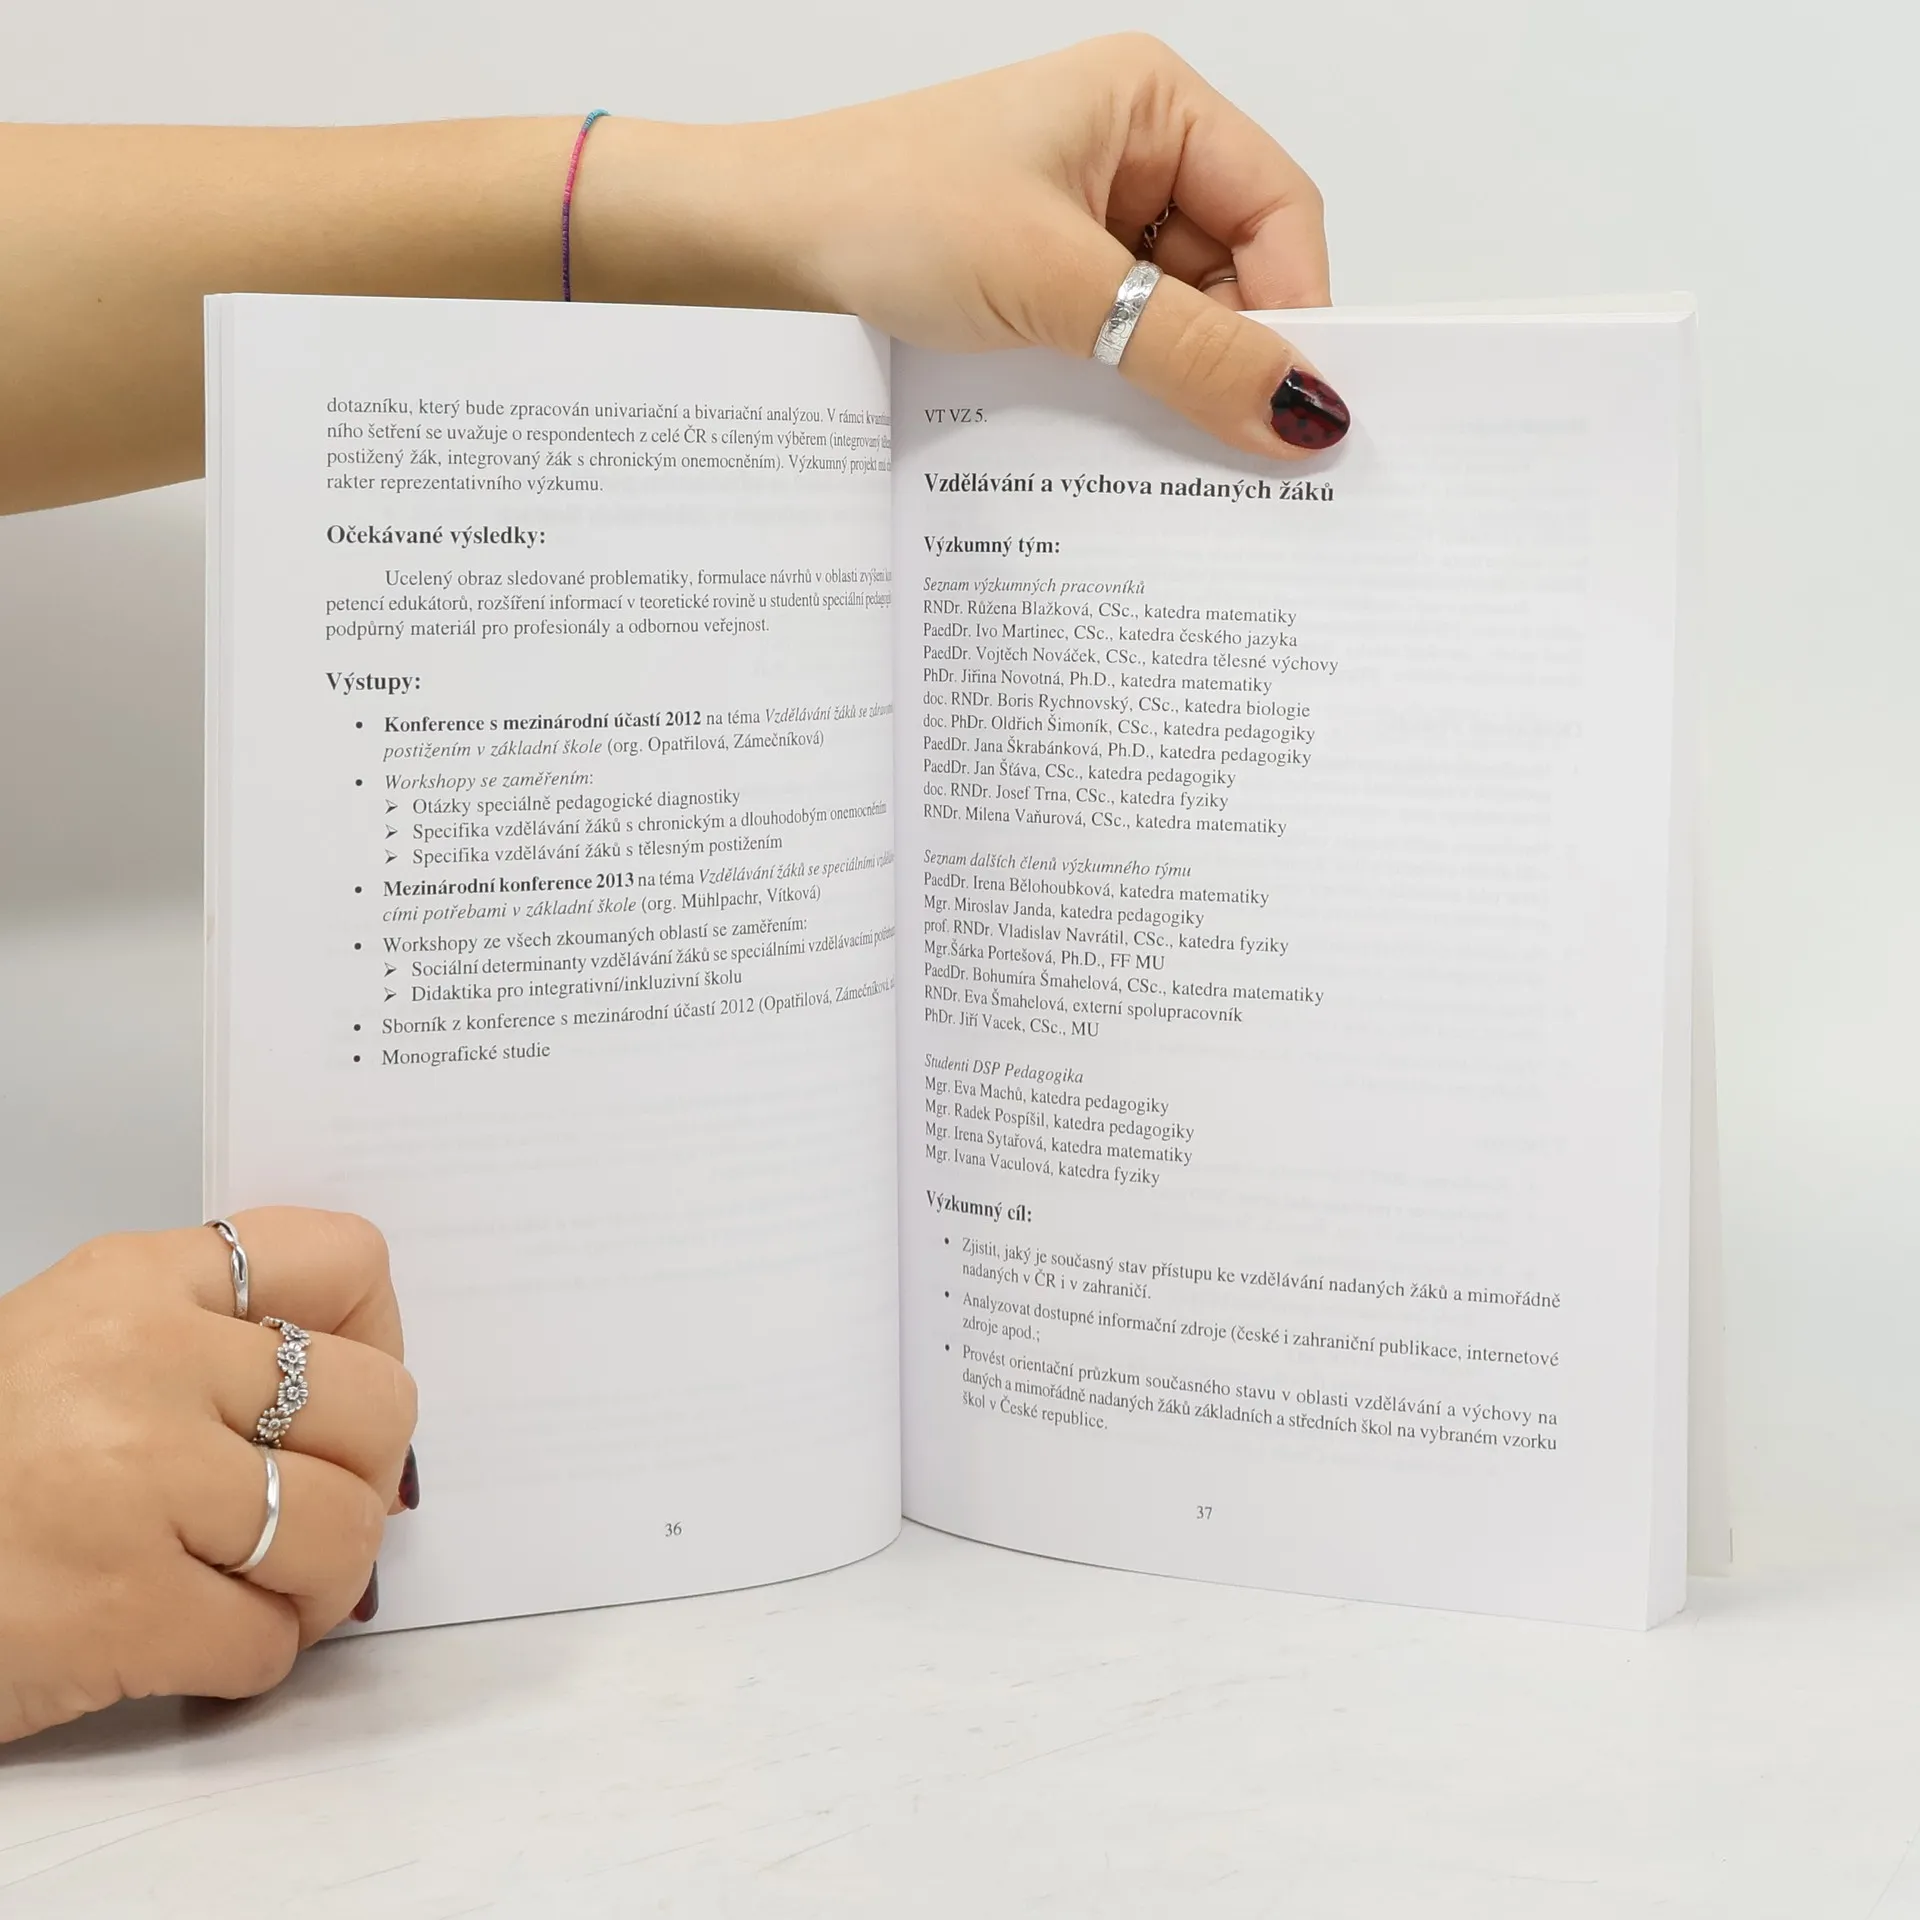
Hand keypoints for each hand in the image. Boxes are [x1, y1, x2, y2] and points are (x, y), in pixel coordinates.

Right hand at [0, 1209, 416, 1743]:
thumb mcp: (70, 1344)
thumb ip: (205, 1343)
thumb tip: (358, 1404)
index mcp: (135, 1281)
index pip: (345, 1259)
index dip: (377, 1335)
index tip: (350, 1392)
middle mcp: (145, 1361)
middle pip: (378, 1403)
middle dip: (361, 1475)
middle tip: (310, 1510)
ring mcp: (137, 1481)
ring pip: (345, 1530)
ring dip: (318, 1585)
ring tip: (256, 1588)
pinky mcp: (120, 1606)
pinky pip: (270, 1642)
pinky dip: (248, 1660)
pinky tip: (191, 1644)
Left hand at [735, 36, 1341, 454]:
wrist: (766, 241)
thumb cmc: (888, 210)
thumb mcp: (1058, 286)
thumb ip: (1188, 354)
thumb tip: (1303, 414)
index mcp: (1154, 105)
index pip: (1280, 213)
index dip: (1298, 310)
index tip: (1295, 408)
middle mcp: (1134, 151)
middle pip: (1241, 270)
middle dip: (1234, 356)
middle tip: (1235, 450)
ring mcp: (1092, 216)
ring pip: (1182, 316)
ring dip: (1174, 380)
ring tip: (1154, 438)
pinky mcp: (1053, 274)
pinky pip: (1125, 339)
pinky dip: (1127, 385)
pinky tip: (1110, 425)